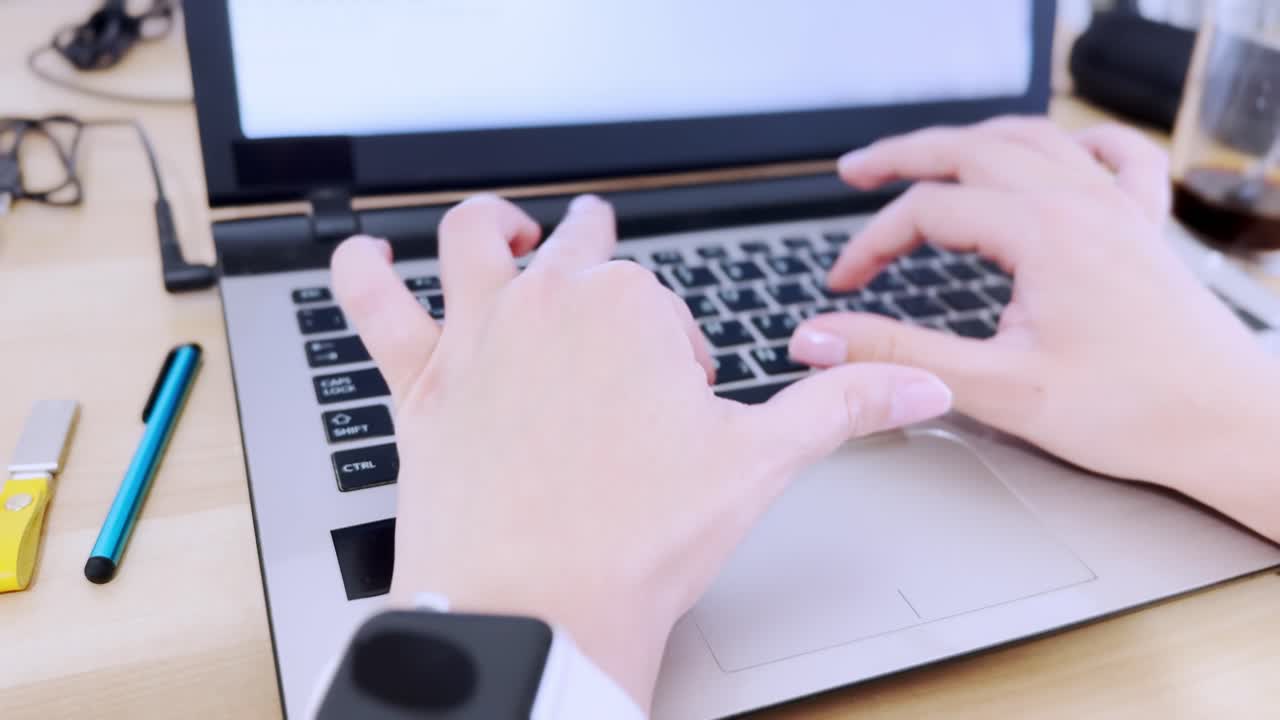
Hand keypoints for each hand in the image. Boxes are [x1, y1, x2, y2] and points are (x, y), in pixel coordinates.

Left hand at [329, 195, 951, 707]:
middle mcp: (545, 302)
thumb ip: (843, 406)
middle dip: (598, 264)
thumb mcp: (759, 463)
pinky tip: (363, 254)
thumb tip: (921, 387)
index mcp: (628, 307)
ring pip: (471, 244)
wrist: (535, 609)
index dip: (674, 349)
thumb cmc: (639, 539)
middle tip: (614, 298)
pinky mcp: (418, 381)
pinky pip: (372, 303)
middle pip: (573, 252)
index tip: (682, 401)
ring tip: (501, 229)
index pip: (656, 299)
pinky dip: (362, 270)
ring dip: (488, 228)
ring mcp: (474, 336)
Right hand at [789, 117, 1279, 539]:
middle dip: (902, 156)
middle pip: (972, 149)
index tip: (843, 286)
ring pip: (1032, 140)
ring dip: (970, 141)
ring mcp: (1119, 209)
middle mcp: (1081, 203)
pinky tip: (1061, 150)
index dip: (870, 243)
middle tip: (853, 172)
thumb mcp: (997, 388)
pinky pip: (1115, 157)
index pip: (927, 211)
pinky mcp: (1145, 229)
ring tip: (928, 153)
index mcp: (1043, 231)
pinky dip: (1076, 143)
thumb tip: (821, 338)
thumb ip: (898, 355)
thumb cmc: (1133, 412)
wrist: (1228, 427)